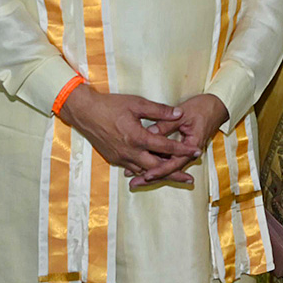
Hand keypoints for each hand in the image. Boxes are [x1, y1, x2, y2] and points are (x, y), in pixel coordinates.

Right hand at [57, 86, 199, 186]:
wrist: (85, 113)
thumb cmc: (111, 105)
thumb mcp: (137, 103)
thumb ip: (159, 110)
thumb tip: (179, 114)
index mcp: (138, 137)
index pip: (166, 147)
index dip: (183, 150)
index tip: (196, 152)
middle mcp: (130, 152)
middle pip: (157, 168)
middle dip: (175, 173)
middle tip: (190, 179)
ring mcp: (121, 158)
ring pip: (145, 172)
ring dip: (160, 175)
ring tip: (175, 178)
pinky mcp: (114, 159)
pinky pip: (133, 169)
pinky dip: (145, 171)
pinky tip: (152, 171)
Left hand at [137, 94, 228, 187]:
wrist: (216, 107)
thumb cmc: (201, 108)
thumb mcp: (183, 114)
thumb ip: (166, 124)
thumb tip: (148, 133)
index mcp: (192, 146)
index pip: (174, 163)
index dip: (160, 169)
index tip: (146, 175)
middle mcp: (188, 153)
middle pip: (169, 169)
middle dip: (151, 177)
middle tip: (134, 184)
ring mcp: (184, 152)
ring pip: (167, 166)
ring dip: (152, 173)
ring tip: (134, 181)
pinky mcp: (181, 149)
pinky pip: (168, 160)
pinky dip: (156, 164)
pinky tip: (142, 168)